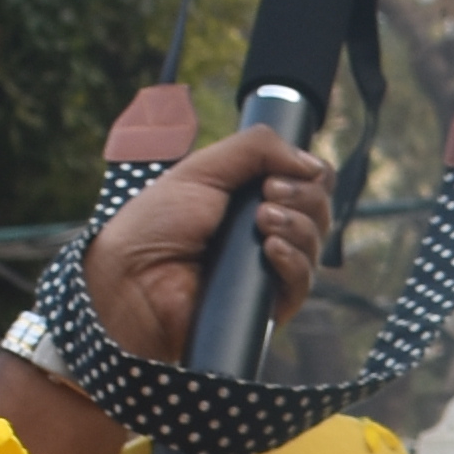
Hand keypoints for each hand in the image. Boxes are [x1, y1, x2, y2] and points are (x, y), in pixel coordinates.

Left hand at [0, 125, 327, 453]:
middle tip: (268, 193)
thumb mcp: (203, 169)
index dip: (306, 173)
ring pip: (316, 242)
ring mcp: (269, 268)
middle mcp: (266, 230)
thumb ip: (256, 149)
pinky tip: (270, 248)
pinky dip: (293, 259)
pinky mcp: (269, 303)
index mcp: (251, 197)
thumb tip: (312, 163)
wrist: (133, 278)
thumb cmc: (156, 225)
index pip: (307, 182)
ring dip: (297, 224)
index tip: (279, 173)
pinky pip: (303, 281)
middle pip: (320, 209)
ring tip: (262, 220)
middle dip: (303, 195)